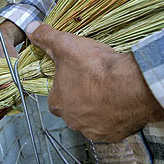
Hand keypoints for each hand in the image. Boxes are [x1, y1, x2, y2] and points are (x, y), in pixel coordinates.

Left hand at [26, 22, 163, 142]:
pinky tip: (122, 101)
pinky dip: (116, 116)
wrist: (132, 86)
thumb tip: (31, 28)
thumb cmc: (96, 68)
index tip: (75, 75)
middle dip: (82, 98)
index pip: (55, 97)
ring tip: (110, 90)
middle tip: (95, 81)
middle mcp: (73, 122)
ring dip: (99, 108)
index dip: (65, 85)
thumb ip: (47, 37)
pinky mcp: (114, 135)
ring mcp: (95, 130)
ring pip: (93, 119)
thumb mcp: (66, 46)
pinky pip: (112, 126)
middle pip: (74, 110)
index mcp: (58, 104)